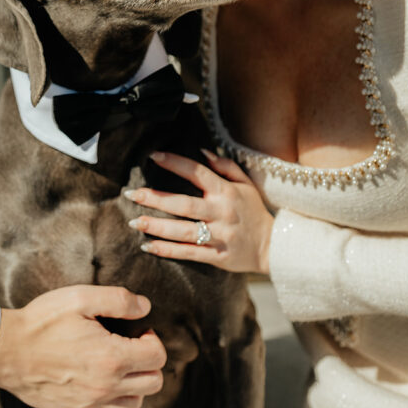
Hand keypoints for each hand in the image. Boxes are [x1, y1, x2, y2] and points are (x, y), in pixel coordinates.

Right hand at [0, 285, 165, 407]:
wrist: (6, 351)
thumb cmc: (43, 321)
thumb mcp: (80, 297)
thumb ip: (118, 300)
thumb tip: (145, 306)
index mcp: (111, 358)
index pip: (158, 357)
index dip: (153, 339)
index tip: (139, 331)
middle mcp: (105, 388)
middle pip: (153, 383)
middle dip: (148, 362)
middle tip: (130, 346)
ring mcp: (91, 405)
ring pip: (135, 404)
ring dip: (134, 384)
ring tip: (117, 364)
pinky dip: (111, 400)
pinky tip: (98, 380)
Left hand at [125, 149, 272, 275]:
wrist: (274, 247)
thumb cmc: (254, 212)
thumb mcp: (246, 184)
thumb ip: (224, 166)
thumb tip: (201, 151)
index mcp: (226, 192)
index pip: (198, 173)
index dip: (175, 163)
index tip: (154, 156)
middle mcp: (221, 213)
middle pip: (184, 205)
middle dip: (156, 199)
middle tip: (132, 193)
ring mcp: (219, 236)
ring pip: (183, 231)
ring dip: (157, 226)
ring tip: (135, 221)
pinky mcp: (217, 256)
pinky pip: (189, 253)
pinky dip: (167, 250)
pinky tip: (148, 246)